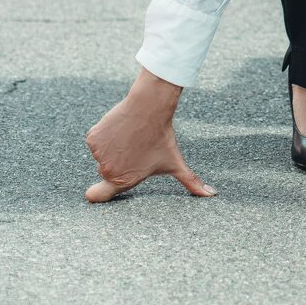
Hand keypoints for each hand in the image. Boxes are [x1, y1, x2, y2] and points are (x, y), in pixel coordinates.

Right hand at [84, 68, 216, 201]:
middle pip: (107, 169)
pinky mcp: (93, 137)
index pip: (99, 196)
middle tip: (135, 147)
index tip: (96, 192)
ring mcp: (98, 154)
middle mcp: (108, 170)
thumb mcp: (175, 162)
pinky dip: (105, 132)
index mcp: (124, 181)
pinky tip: (121, 127)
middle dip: (119, 159)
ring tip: (130, 136)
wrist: (149, 108)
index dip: (97, 194)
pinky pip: (97, 138)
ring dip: (113, 145)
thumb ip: (191, 182)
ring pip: (103, 152)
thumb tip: (212, 195)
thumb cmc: (161, 137)